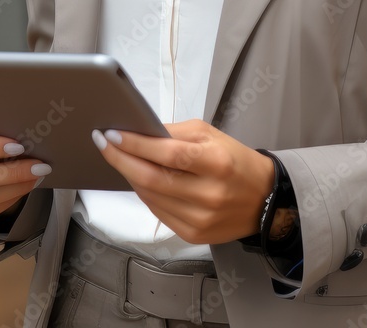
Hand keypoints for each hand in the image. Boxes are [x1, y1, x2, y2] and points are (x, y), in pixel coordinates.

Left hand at [92, 118, 274, 244]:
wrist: (263, 200)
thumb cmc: (235, 161)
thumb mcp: (212, 135)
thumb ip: (176, 133)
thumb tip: (141, 132)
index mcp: (216, 162)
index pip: (168, 153)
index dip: (136, 144)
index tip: (112, 133)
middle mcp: (208, 193)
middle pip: (153, 178)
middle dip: (122, 160)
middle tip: (103, 144)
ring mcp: (200, 218)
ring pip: (151, 197)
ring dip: (130, 176)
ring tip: (118, 158)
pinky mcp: (193, 234)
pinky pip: (158, 212)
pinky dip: (145, 194)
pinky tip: (138, 179)